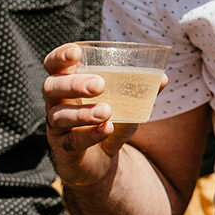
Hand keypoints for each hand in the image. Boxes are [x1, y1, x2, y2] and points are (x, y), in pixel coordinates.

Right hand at [42, 42, 163, 187]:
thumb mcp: (124, 105)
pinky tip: (106, 129)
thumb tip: (162, 78)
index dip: (60, 56)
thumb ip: (140, 92)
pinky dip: (89, 135)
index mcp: (68, 85)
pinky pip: (72, 141)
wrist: (99, 162)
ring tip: (107, 111)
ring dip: (83, 113)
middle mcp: (57, 103)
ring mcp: (57, 128)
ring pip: (59, 116)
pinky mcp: (63, 150)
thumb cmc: (108, 122)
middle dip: (73, 83)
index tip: (76, 52)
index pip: (53, 65)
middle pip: (51, 88)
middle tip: (99, 85)